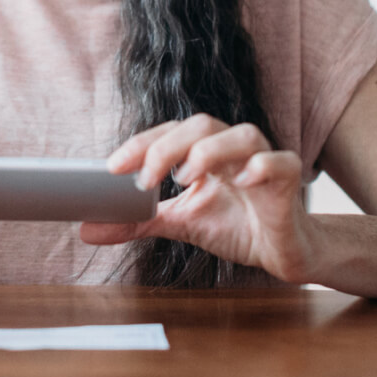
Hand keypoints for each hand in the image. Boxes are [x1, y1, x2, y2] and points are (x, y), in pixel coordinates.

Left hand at [81, 114, 319, 283]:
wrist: (283, 251)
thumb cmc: (236, 225)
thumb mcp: (180, 222)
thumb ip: (138, 222)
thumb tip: (88, 230)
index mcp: (206, 151)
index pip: (171, 132)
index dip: (143, 143)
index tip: (114, 167)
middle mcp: (234, 148)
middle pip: (202, 125)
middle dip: (168, 147)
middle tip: (144, 180)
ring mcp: (264, 160)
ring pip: (242, 134)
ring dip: (210, 151)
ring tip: (187, 178)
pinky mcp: (288, 181)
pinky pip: (281, 162)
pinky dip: (262, 165)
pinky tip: (244, 179)